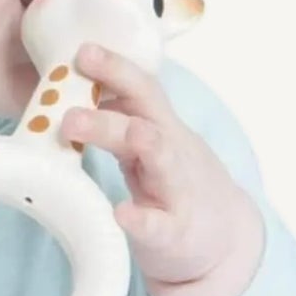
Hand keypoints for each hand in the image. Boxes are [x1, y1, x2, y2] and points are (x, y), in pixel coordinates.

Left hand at [65, 43, 264, 295]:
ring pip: (159, 156)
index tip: (82, 50)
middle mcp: (173, 153)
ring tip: (83, 126)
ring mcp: (177, 192)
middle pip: (146, 113)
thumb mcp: (154, 148)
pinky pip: (160, 225)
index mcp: (163, 132)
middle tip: (69, 90)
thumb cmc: (177, 189)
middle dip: (112, 92)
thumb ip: (122, 121)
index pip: (142, 90)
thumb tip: (76, 89)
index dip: (115, 68)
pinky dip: (141, 219)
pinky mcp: (176, 235)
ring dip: (128, 136)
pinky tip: (122, 214)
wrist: (225, 244)